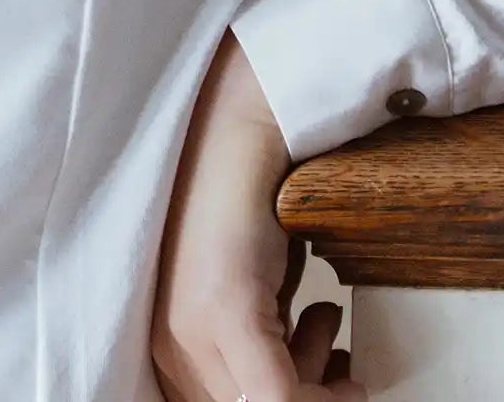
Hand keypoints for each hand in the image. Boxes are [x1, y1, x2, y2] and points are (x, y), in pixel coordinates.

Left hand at [151, 29, 366, 401]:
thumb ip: (253, 350)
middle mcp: (170, 342)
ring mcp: (194, 328)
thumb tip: (295, 395)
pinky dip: (322, 393)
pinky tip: (332, 319)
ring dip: (315, 387)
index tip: (321, 385)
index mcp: (168, 341)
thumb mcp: (247, 295)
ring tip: (327, 324)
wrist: (243, 129)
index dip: (290, 400)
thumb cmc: (245, 204)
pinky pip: (281, 400)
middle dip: (306, 398)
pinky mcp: (228, 311)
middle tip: (334, 364)